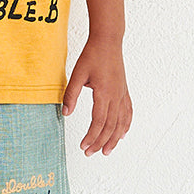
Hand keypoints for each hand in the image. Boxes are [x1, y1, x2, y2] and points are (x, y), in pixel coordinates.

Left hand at [61, 37, 130, 155]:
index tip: (83, 146)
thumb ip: (71, 94)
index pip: (98, 122)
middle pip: (110, 126)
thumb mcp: (77, 74)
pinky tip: (122, 134)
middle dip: (100, 142)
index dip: (91, 137)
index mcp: (104, 93)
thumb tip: (65, 113)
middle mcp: (116, 96)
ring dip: (114, 139)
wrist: (108, 41)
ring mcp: (122, 94)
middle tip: (90, 153)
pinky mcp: (124, 91)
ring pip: (121, 122)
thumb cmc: (92, 55)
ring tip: (107, 151)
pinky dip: (125, 125)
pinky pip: (128, 112)